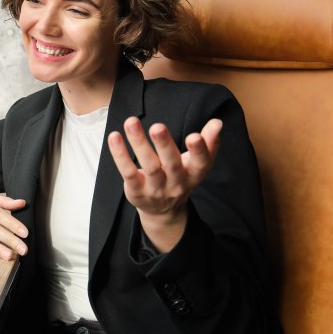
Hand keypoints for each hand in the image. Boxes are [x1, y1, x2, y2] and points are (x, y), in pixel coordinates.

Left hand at [107, 117, 221, 251]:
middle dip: (164, 145)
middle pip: (171, 164)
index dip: (200, 151)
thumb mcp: (198, 163)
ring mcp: (155, 189)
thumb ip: (209, 143)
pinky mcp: (137, 190)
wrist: (163, 211)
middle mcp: (176, 183)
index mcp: (194, 174)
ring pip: (148, 166)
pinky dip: (120, 155)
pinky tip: (114, 137)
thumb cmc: (182, 177)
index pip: (200, 164)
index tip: (195, 136)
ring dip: (139, 143)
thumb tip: (217, 122)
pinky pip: (128, 172)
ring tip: (132, 122)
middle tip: (157, 126)